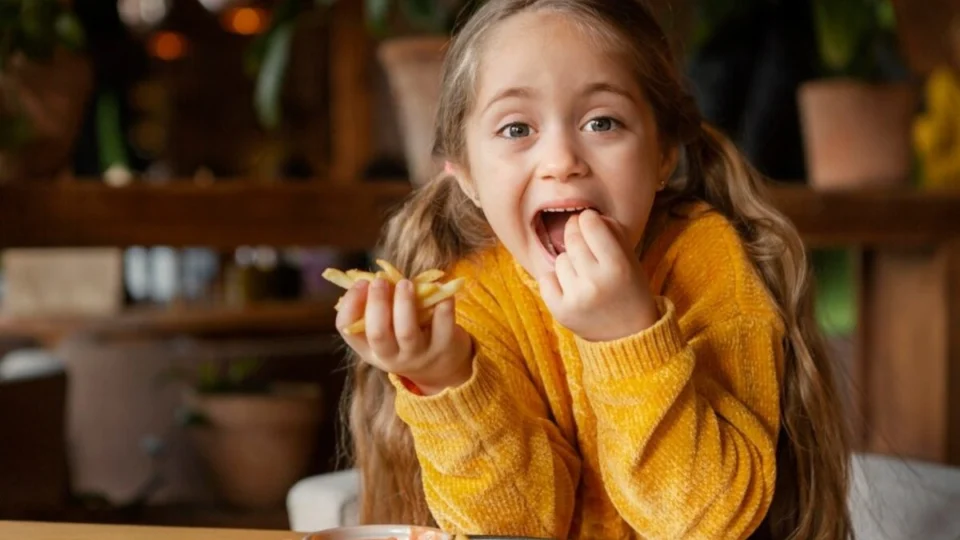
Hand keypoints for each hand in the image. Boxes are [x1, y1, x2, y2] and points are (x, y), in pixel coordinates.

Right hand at [337, 278, 473, 394]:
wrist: (441, 367)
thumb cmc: (405, 339)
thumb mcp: (386, 332)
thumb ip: (378, 309)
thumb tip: (373, 276)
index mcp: (369, 349)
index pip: (348, 330)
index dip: (350, 304)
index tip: (361, 283)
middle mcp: (391, 357)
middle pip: (378, 334)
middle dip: (377, 304)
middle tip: (380, 281)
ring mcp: (418, 354)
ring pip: (407, 332)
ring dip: (404, 304)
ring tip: (405, 283)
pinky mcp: (444, 346)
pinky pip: (443, 324)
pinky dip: (441, 304)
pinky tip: (439, 288)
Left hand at [537, 209, 658, 341]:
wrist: (628, 335)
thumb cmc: (629, 290)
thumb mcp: (631, 260)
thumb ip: (613, 233)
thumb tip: (587, 215)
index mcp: (618, 266)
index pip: (591, 224)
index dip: (589, 220)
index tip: (591, 224)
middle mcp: (596, 282)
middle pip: (572, 238)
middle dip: (576, 235)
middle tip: (584, 244)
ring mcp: (576, 298)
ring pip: (559, 259)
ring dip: (569, 262)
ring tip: (584, 275)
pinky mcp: (560, 311)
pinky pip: (546, 278)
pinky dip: (556, 280)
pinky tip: (571, 288)